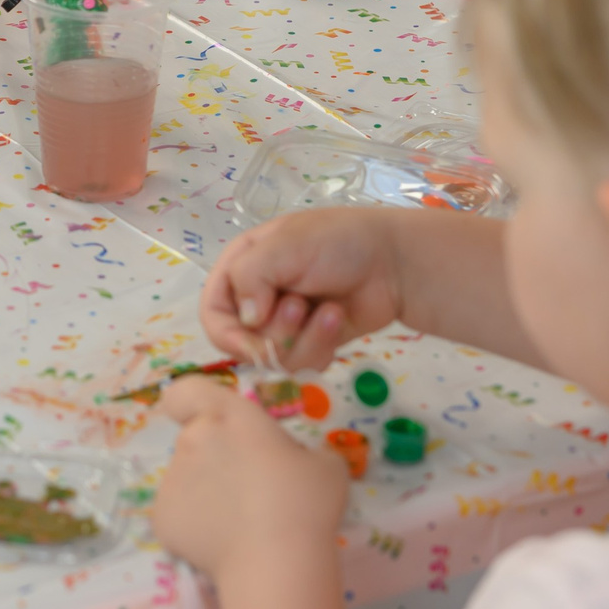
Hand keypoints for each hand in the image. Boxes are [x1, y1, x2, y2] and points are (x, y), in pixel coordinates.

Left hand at [150, 378, 350, 578]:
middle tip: (249, 487)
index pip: (185, 391)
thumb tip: (294, 462)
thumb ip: (300, 451)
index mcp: (227, 415)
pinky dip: (196, 525)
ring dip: (207, 491)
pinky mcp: (162, 517)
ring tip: (241, 523)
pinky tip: (224, 544)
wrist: (276, 561)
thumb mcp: (325, 464)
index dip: (190, 402)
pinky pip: (179, 514)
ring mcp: (171, 479)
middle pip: (194, 439)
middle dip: (216, 457)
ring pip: (186, 478)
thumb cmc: (305, 502)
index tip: (210, 421)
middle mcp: (192, 439)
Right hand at [200, 207, 405, 369]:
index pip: (214, 313)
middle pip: (245, 343)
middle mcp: (259, 297)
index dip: (229, 335)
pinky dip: (321, 347)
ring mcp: (287, 323)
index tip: (255, 345)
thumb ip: (250, 276)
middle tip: (302, 306)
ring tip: (329, 311)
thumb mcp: (285, 245)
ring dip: (304, 339)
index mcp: (242, 268)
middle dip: (277, 331)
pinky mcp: (312, 342)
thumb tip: (247, 320)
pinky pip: (302, 365)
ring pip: (275, 359)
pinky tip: (337, 320)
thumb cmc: (337, 242)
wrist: (395, 261)